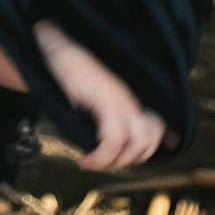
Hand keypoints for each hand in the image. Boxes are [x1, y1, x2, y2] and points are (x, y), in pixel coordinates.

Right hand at [34, 21, 174, 170]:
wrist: (59, 50)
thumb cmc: (70, 76)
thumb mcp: (92, 99)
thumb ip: (104, 118)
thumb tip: (102, 143)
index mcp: (128, 99)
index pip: (156, 126)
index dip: (153, 145)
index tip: (141, 160)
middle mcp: (128, 100)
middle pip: (148, 138)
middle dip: (131, 160)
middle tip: (107, 163)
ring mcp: (118, 98)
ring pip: (136, 141)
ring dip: (117, 161)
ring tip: (96, 163)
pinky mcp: (104, 99)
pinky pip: (113, 138)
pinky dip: (101, 156)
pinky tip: (86, 160)